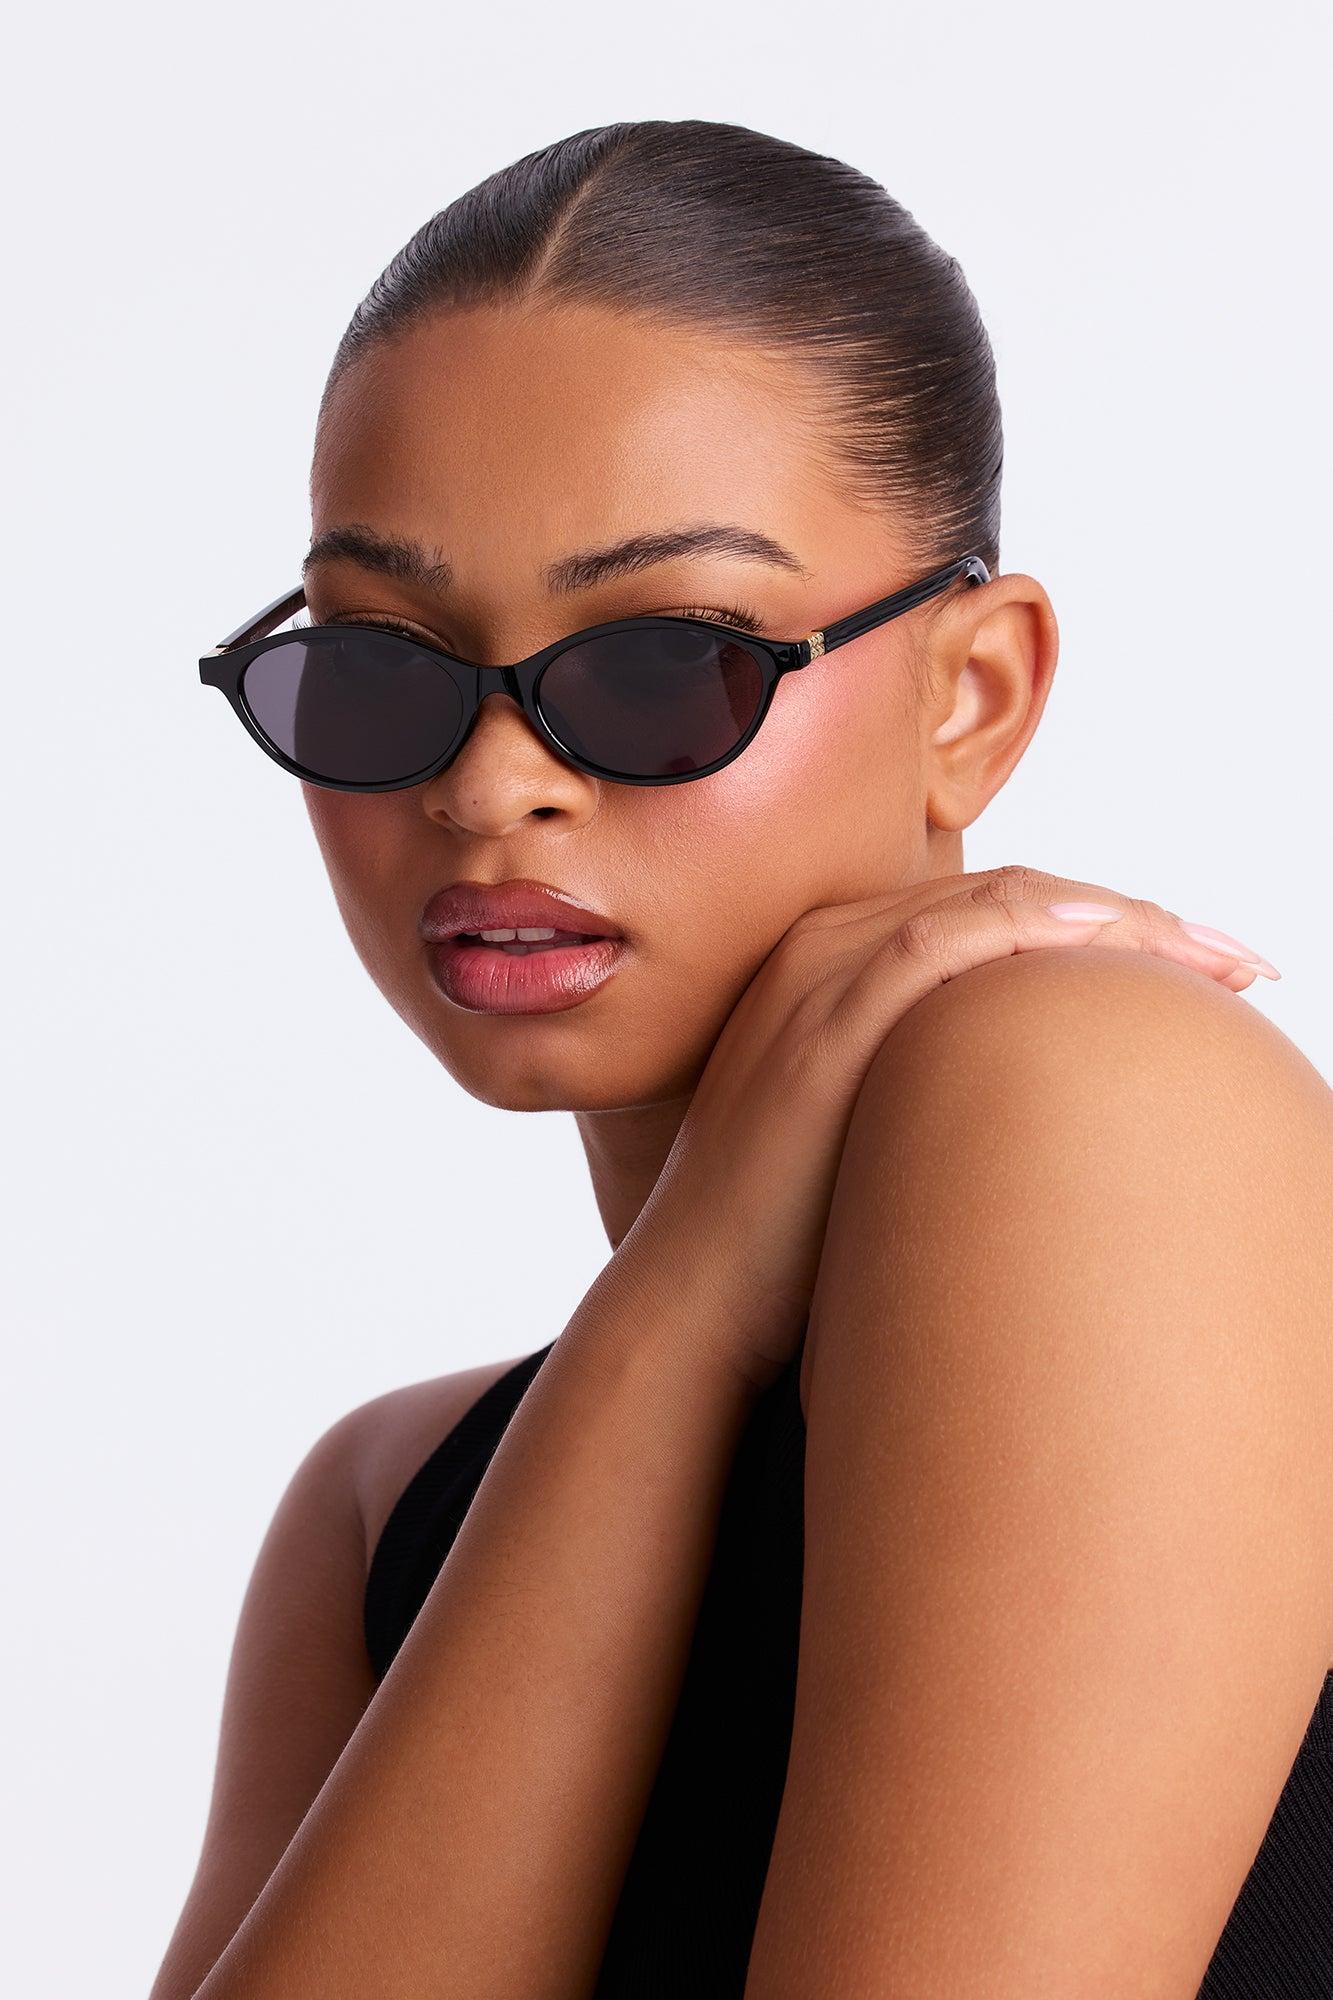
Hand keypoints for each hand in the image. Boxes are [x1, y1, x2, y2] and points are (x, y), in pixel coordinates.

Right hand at [617, 865, 1275, 1393]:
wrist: (694, 1300)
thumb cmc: (789, 1243)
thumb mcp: (872, 1140)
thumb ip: (936, 1097)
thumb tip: (1038, 1128)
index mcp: (837, 964)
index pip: (1001, 911)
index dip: (1113, 928)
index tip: (1205, 973)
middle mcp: (827, 947)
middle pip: (1021, 892)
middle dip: (1145, 918)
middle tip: (1245, 964)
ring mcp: (822, 975)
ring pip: (1003, 903)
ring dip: (1126, 919)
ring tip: (1223, 962)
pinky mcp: (824, 1019)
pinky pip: (948, 940)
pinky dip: (1042, 928)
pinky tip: (1120, 944)